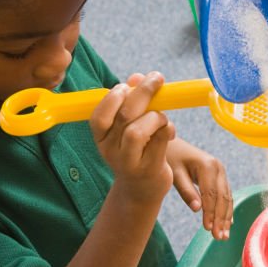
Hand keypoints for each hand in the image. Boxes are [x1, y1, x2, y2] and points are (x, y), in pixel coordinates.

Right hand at [91, 72, 174, 204]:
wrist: (141, 190)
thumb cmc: (136, 151)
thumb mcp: (127, 128)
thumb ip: (131, 102)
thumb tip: (138, 77)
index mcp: (101, 138)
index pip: (99, 115)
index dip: (113, 96)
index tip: (128, 85)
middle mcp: (111, 151)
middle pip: (124, 116)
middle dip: (143, 91)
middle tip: (157, 79)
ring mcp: (129, 162)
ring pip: (138, 131)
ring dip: (155, 116)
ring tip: (161, 117)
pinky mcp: (150, 169)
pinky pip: (160, 140)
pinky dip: (168, 128)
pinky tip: (169, 131)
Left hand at [167, 139, 233, 239]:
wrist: (169, 142)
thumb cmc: (170, 158)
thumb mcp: (174, 174)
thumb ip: (186, 190)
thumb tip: (198, 209)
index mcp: (207, 166)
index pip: (211, 194)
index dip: (210, 213)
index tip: (208, 229)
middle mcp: (218, 167)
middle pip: (222, 197)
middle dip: (221, 219)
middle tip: (219, 238)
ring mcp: (221, 171)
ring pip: (227, 197)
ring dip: (226, 217)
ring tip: (223, 236)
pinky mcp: (220, 175)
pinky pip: (226, 194)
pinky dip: (226, 209)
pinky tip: (227, 223)